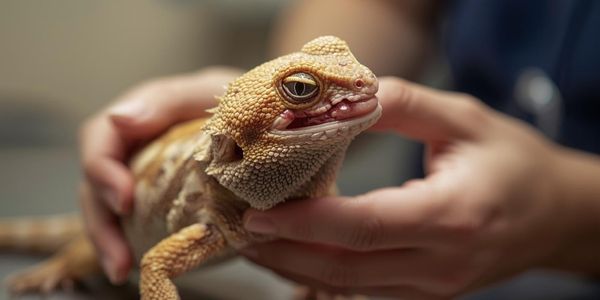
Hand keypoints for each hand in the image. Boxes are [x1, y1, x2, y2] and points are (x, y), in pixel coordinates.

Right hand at [79, 67, 241, 283]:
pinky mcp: (162, 197)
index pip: (100, 138)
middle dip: (101, 220)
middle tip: (118, 256)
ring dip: (110, 241)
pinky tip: (135, 267)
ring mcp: (147, 173)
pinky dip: (132, 244)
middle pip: (96, 182)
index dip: (102, 170)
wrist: (272, 119)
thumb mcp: (209, 90)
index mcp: (143, 115)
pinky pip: (137, 220)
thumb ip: (167, 100)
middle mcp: (137, 145)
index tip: (124, 200)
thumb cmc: (240, 100)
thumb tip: (118, 118)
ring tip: (121, 271)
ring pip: (109, 207)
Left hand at [240, 77, 599, 298]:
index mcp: (454, 216)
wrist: (556, 216)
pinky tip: (293, 258)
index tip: (260, 213)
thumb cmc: (515, 163)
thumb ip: (403, 105)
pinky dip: (321, 276)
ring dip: (295, 268)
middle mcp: (441, 263)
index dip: (307, 222)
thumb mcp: (464, 120)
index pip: (366, 227)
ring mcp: (432, 286)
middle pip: (346, 267)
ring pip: (349, 286)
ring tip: (254, 244)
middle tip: (241, 229)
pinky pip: (363, 290)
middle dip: (286, 253)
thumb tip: (347, 97)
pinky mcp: (425, 292)